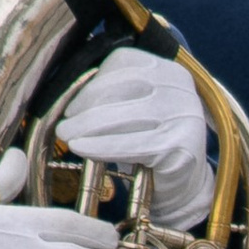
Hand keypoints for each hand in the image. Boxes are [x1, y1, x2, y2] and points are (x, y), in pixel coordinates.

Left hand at [56, 42, 214, 225]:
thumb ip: (112, 96)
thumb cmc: (151, 144)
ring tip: (67, 137)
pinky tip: (82, 149)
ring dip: (87, 127)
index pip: (124, 62)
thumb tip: (69, 100)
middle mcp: (181, 88)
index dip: (92, 83)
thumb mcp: (135, 110)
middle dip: (86, 107)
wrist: (183, 185)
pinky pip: (132, 145)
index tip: (72, 105)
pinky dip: (101, 147)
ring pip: (125, 117)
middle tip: (63, 125)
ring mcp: (184, 116)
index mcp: (168, 69)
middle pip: (123, 87)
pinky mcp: (180, 147)